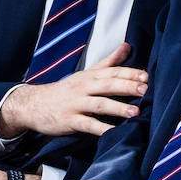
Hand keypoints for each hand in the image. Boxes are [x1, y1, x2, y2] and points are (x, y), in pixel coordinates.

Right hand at [0, 42, 147, 138]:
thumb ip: (108, 62)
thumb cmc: (66, 90)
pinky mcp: (70, 120)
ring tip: (135, 112)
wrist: (34, 104)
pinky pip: (88, 125)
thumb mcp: (86, 74)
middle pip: (107, 85)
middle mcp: (84, 87)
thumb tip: (127, 46)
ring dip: (117, 107)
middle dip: (127, 87)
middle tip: (145, 90)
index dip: (129, 73)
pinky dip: (101, 129)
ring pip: (99, 104)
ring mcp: (76, 104)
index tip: (146, 76)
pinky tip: (114, 133)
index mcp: (90, 76)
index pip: (112, 71)